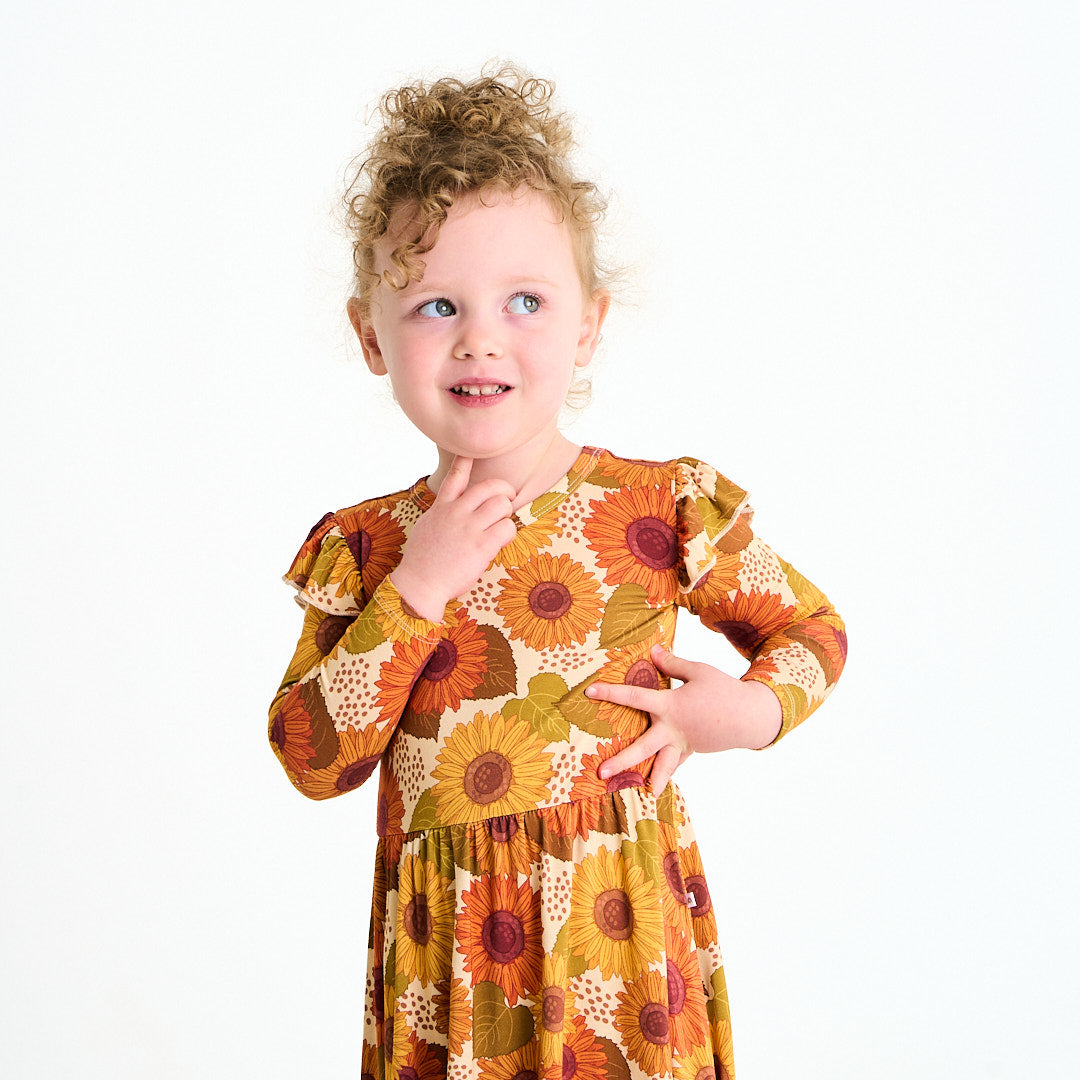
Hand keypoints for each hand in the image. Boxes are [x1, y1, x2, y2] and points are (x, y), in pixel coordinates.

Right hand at [390, 456, 517, 620]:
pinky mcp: (480, 546)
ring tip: (500, 526)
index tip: (472, 451)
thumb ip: (441, 513)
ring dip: (507, 514)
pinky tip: (500, 542)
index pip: (455, 477)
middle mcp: (456, 513)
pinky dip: (509, 533)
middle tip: (506, 503)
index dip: (466, 461)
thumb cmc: (423, 560)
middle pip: (490, 486)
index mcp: (442, 507)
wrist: (419, 584)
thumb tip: (452, 507)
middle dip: (505, 492)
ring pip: (502, 504)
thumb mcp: (427, 527)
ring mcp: (468, 528)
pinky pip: (507, 528)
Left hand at [585, 645, 782, 790]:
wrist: (750, 716)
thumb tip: (652, 651)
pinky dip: (664, 773)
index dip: (612, 693)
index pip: (635, 697)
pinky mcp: (692, 751)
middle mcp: (673, 730)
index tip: (590, 690)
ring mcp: (683, 744)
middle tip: (601, 772)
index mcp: (671, 706)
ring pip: (661, 765)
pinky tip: (654, 784)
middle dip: (621, 760)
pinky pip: (674, 764)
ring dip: (648, 780)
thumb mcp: (698, 671)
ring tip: (639, 796)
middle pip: (642, 747)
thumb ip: (672, 664)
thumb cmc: (723, 690)